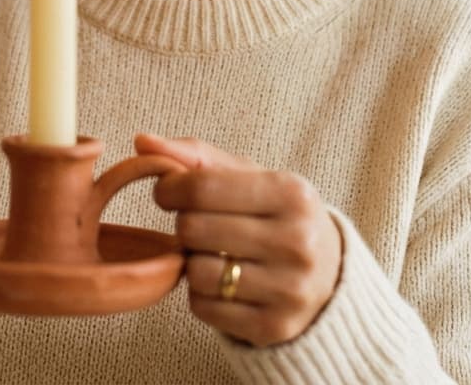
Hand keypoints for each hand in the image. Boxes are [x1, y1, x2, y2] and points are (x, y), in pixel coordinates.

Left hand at [135, 133, 341, 347]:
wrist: (328, 274)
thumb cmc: (273, 212)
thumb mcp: (247, 175)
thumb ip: (194, 156)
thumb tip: (141, 141)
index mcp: (291, 193)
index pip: (201, 187)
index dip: (169, 188)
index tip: (168, 191)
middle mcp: (297, 241)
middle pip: (193, 229)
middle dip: (184, 225)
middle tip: (198, 225)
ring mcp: (290, 289)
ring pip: (196, 272)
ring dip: (191, 262)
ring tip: (213, 254)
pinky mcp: (275, 328)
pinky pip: (203, 308)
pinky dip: (201, 294)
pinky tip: (222, 283)